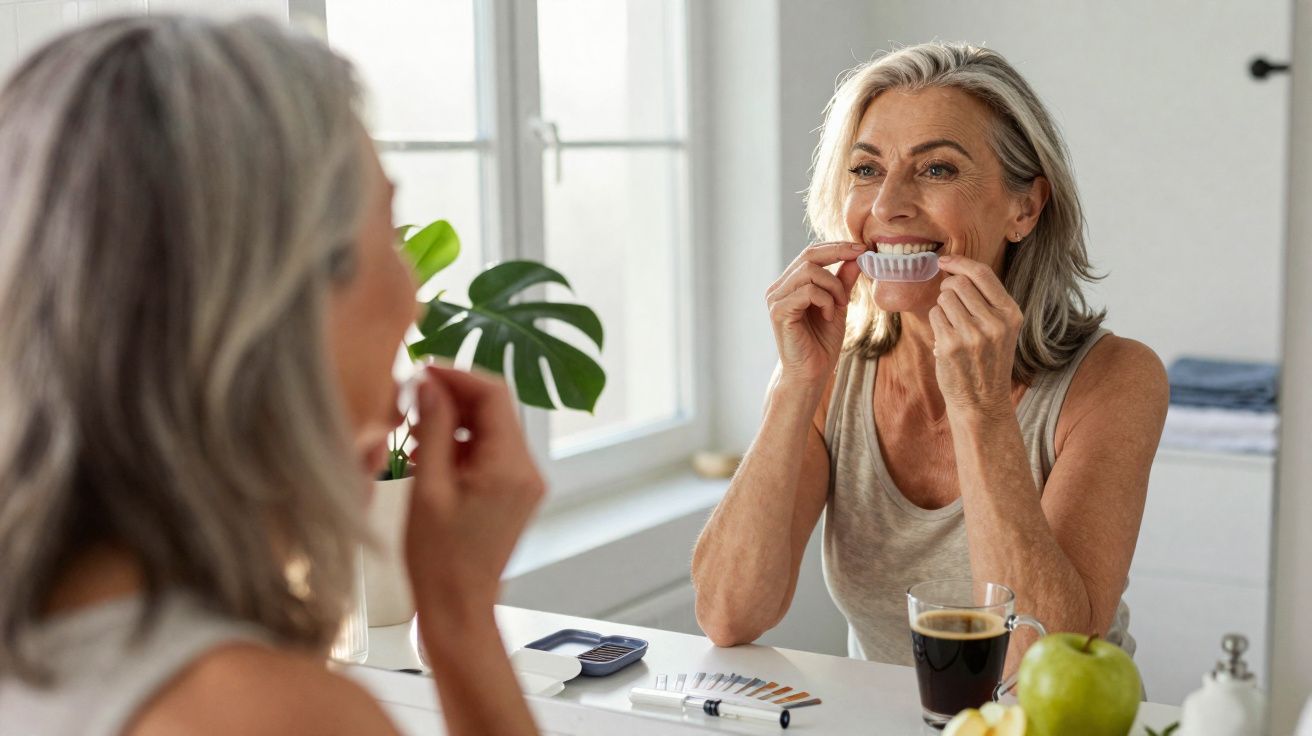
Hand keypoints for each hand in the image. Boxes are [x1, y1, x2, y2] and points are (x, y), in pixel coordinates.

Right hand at [404, 366, 544, 614]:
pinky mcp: (513, 493)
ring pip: (489, 429)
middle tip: (409, 399)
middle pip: (493, 409)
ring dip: (452, 422)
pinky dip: (459, 445)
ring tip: (411, 431)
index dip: (456, 375)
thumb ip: (432, 430)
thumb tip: (430, 384)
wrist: (459, 608)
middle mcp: (526, 470)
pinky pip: (489, 453)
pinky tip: (426, 455)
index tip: (422, 370)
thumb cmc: (440, 561)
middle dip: (452, 398)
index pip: (493, 394)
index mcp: (510, 467)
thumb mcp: (428, 489)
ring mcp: (523, 482)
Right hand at [765, 241, 864, 384]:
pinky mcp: (778, 311)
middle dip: (838, 253)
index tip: (862, 248)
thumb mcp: (838, 305)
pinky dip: (825, 301)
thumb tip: (857, 256)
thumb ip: (843, 281)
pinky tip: (829, 316)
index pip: (811, 253)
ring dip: (833, 286)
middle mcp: (778, 288)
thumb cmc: (822, 343)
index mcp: (790, 284)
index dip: (836, 247)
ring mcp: (776, 299)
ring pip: (810, 272)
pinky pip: (808, 292)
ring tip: (840, 305)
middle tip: (860, 258)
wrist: (812, 373)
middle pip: (808, 255)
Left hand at [928, 255, 1022, 418]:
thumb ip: (986, 300)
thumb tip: (954, 269)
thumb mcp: (1001, 329)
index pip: (983, 273)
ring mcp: (973, 335)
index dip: (959, 262)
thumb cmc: (987, 360)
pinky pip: (934, 316)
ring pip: (944, 298)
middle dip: (947, 287)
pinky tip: (946, 339)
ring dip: (942, 307)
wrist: (982, 402)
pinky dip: (936, 322)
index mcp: (1011, 314)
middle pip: (959, 284)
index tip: (944, 261)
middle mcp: (995, 323)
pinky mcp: (951, 346)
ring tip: (952, 326)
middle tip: (948, 302)